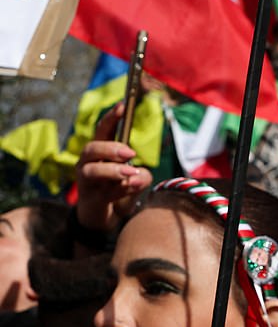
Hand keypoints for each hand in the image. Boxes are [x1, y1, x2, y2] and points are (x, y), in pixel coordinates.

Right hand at [75, 103, 151, 231]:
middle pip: (91, 148)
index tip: (122, 106)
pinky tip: (134, 187)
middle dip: (110, 148)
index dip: (111, 118)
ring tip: (131, 174)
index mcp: (101, 153)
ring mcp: (87, 182)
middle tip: (130, 153)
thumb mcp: (137, 182)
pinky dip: (121, 189)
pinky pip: (103, 192)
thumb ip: (142, 176)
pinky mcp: (90, 199)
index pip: (103, 131)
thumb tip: (139, 176)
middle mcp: (89, 164)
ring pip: (92, 171)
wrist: (105, 220)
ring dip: (113, 170)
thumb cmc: (120, 193)